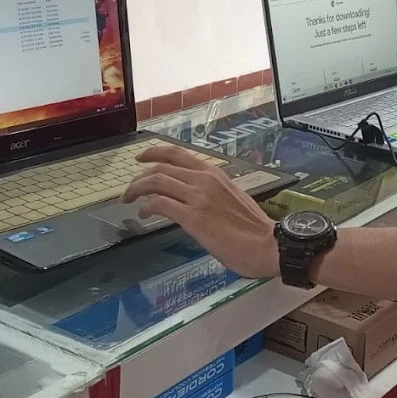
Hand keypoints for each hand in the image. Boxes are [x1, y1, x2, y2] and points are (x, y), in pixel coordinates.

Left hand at [123, 146, 277, 278]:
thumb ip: (210, 193)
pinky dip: (147, 208)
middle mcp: (204, 180)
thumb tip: (191, 199)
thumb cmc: (253, 227)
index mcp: (213, 173)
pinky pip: (160, 204)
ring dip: (137, 190)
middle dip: (139, 177)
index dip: (154, 152)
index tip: (140, 158)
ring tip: (129, 200)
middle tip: (129, 189)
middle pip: (161, 167)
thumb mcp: (231, 198)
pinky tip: (143, 215)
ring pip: (156, 182)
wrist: (267, 244)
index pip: (177, 154)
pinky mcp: (193, 217)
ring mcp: (198, 197)